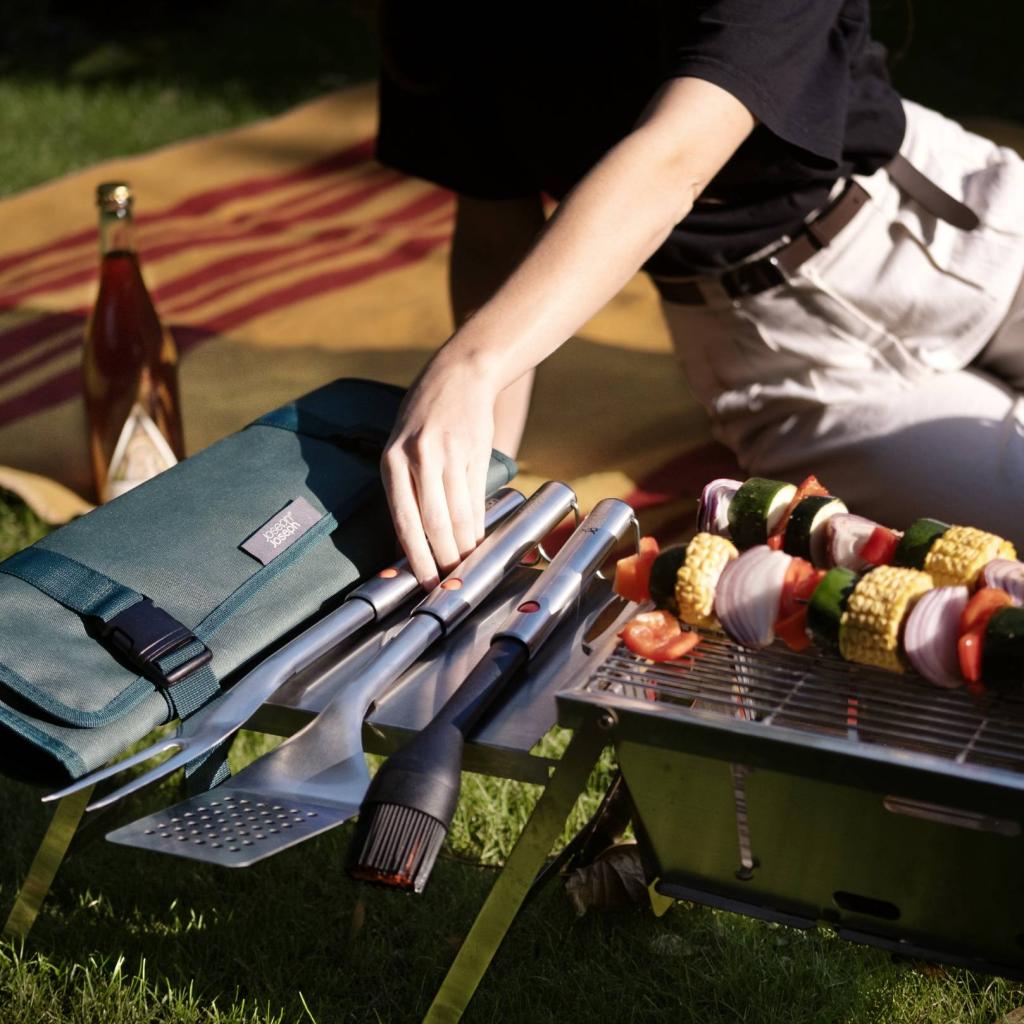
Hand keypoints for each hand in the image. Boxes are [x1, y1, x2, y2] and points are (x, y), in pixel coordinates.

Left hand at [382, 350, 497, 587]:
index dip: (417, 557)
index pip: (405, 521)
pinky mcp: (475, 452)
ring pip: (459, 514)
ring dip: (465, 546)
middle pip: (434, 523)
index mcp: (392, 461)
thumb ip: (406, 487)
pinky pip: (477, 498)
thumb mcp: (403, 446)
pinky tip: (479, 540)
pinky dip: (478, 524)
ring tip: (467, 568)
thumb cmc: (425, 415)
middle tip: (451, 585)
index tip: (425, 583)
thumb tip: (415, 540)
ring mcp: (448, 454)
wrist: (461, 374)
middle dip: (445, 559)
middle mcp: (418, 458)